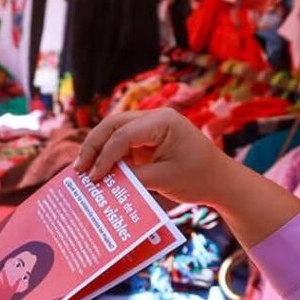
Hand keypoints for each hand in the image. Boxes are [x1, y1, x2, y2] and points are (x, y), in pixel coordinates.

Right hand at [74, 108, 244, 208]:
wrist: (220, 181)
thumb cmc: (198, 179)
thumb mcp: (163, 180)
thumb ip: (132, 177)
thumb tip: (102, 181)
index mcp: (164, 121)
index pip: (123, 134)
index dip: (104, 156)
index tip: (94, 178)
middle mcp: (155, 118)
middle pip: (112, 125)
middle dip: (93, 146)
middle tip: (79, 170)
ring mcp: (150, 126)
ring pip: (113, 131)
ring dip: (97, 149)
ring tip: (82, 170)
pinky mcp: (147, 138)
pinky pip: (120, 142)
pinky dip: (107, 156)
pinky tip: (96, 170)